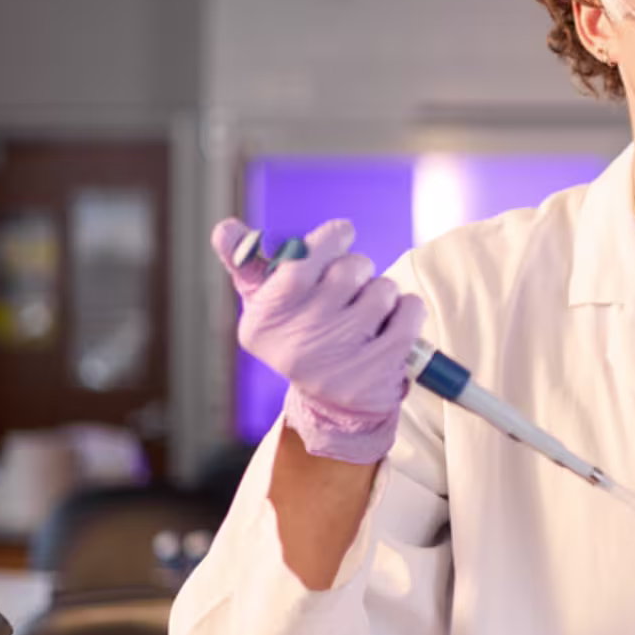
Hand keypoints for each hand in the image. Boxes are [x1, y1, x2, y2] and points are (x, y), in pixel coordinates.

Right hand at [213, 217, 426, 463]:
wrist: (332, 406)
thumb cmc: (298, 336)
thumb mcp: (266, 304)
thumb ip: (246, 262)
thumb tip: (225, 228)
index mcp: (264, 320)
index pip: (303, 260)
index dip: (330, 239)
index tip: (341, 234)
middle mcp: (299, 341)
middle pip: (350, 269)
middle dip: (358, 269)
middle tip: (349, 290)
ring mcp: (340, 359)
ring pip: (382, 289)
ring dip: (382, 293)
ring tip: (365, 315)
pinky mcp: (378, 372)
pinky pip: (409, 311)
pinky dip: (408, 310)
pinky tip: (390, 326)